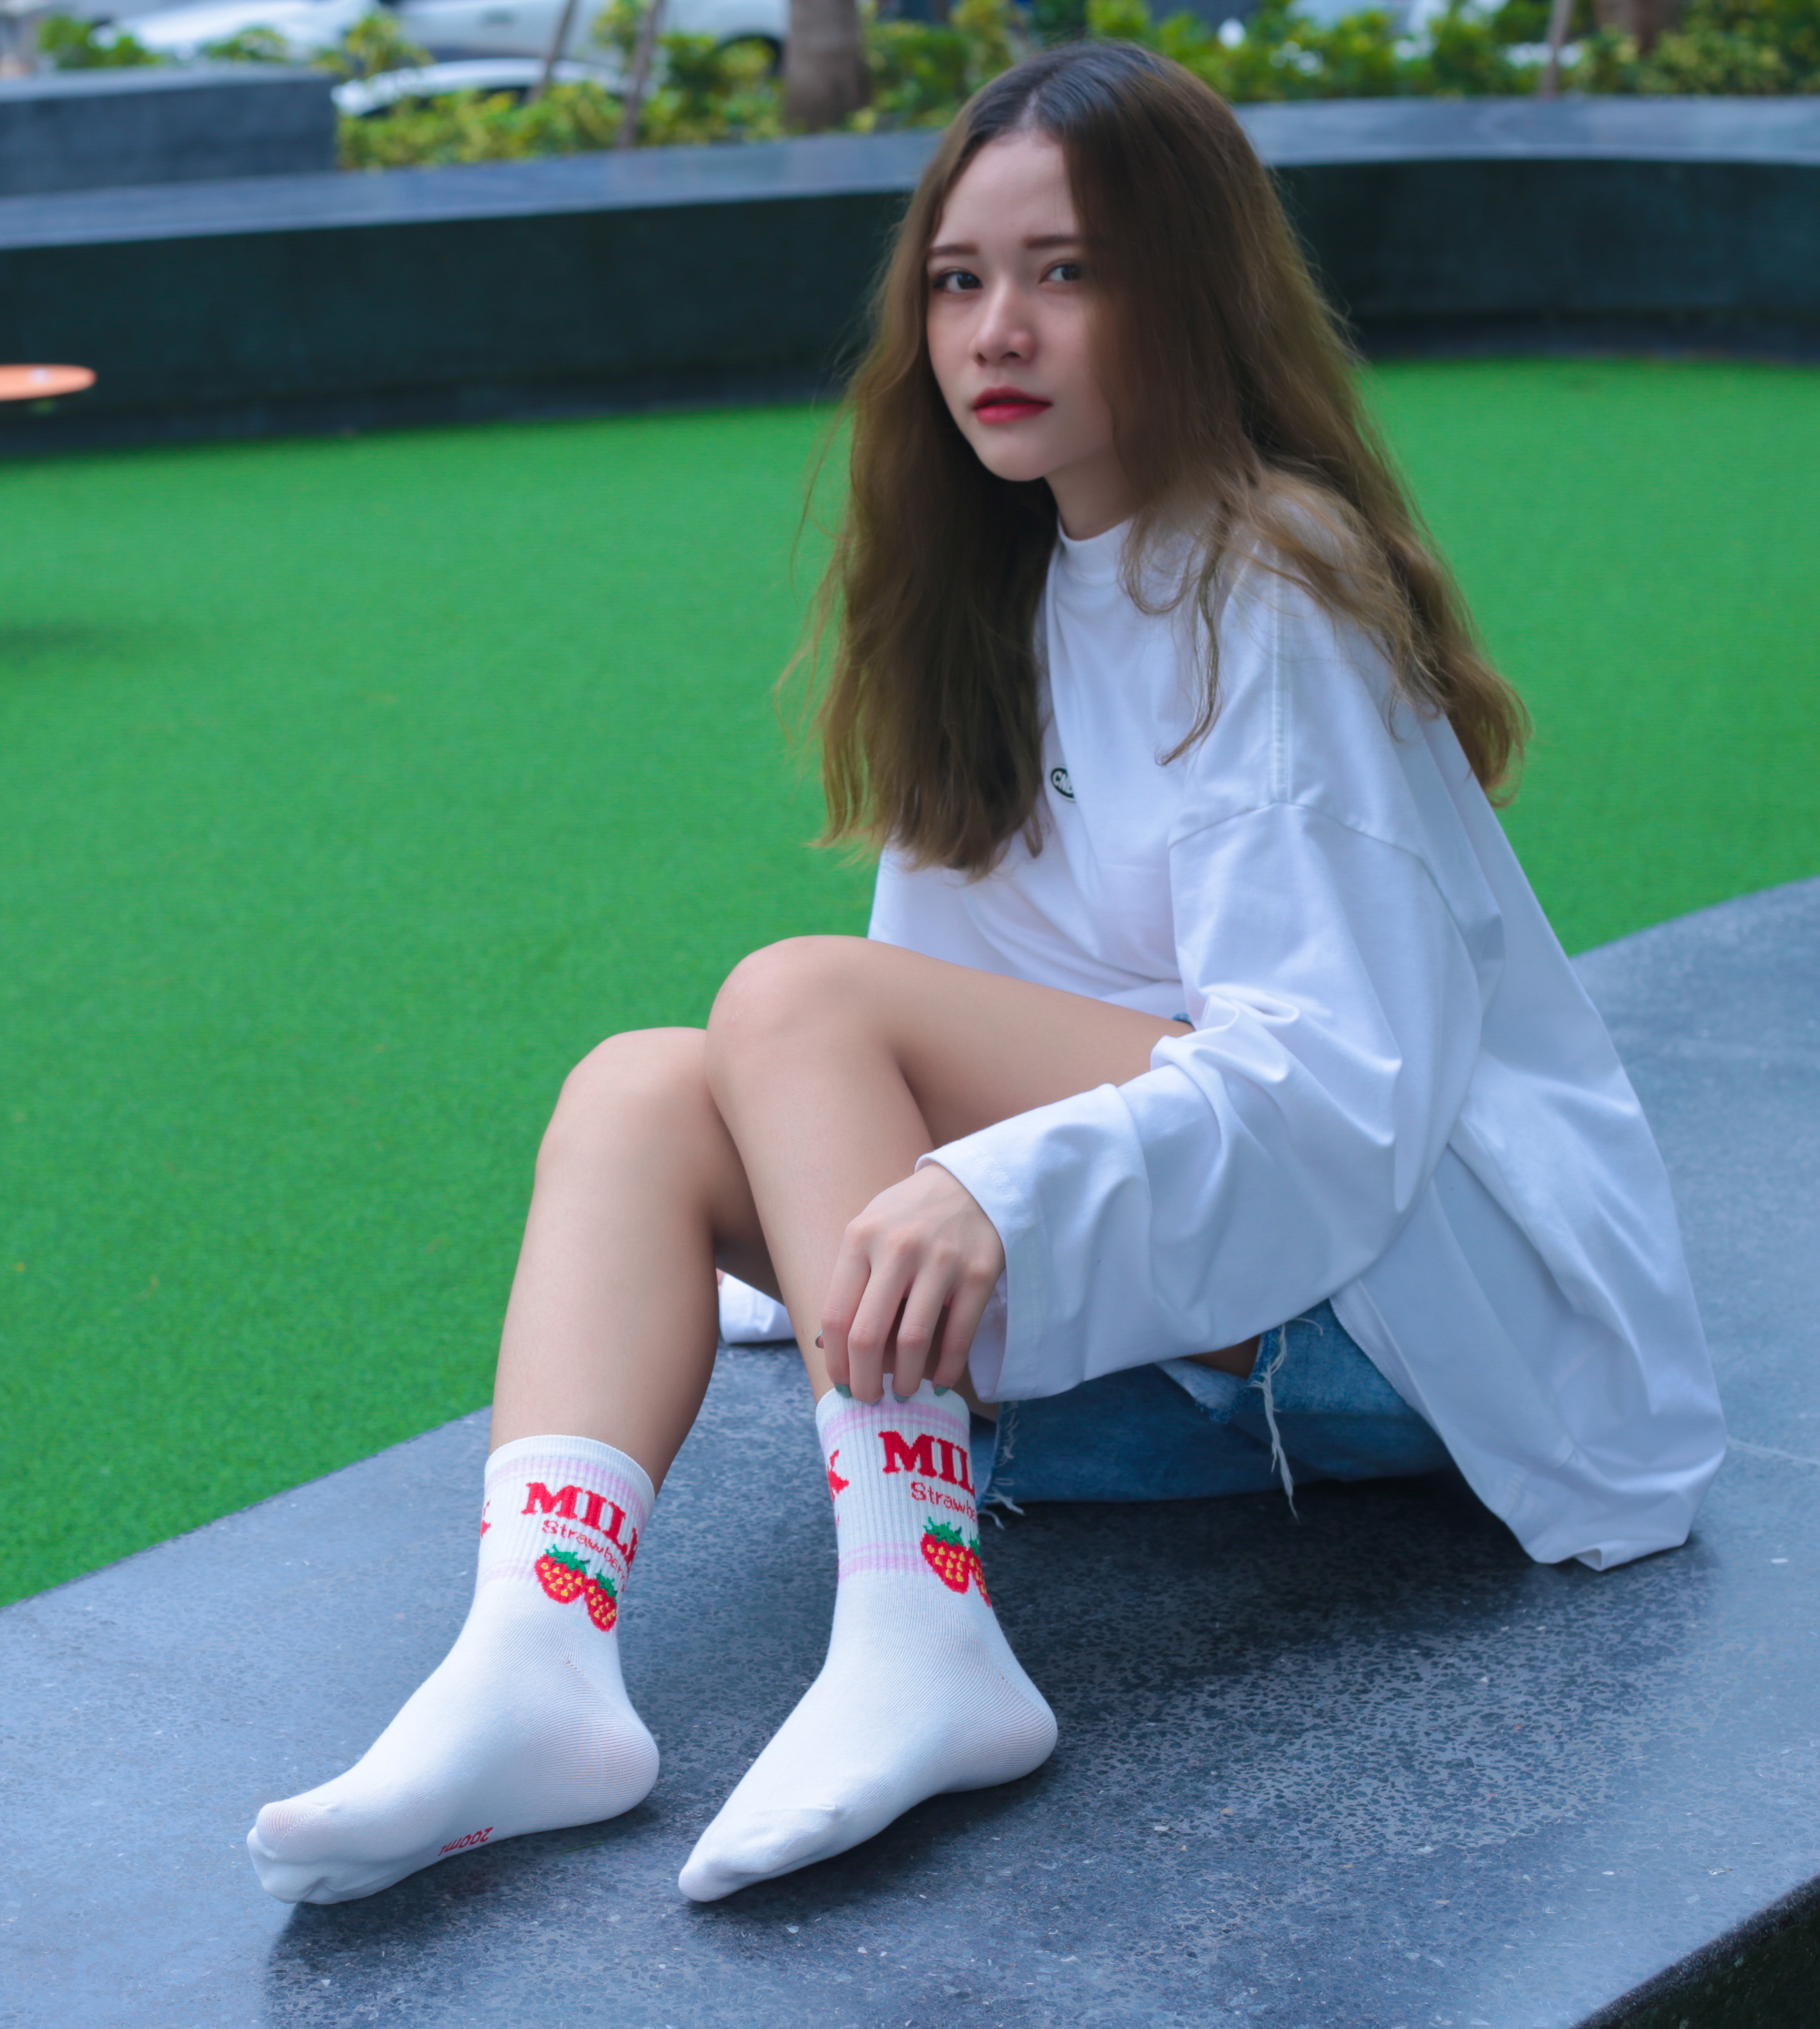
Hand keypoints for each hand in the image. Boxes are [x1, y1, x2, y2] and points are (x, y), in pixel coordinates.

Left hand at [819, 1164, 1004, 1403]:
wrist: (970, 1181)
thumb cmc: (909, 1214)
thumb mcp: (869, 1230)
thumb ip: (851, 1279)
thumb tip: (831, 1346)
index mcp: (860, 1238)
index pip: (836, 1316)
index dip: (836, 1360)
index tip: (842, 1382)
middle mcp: (897, 1249)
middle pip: (868, 1335)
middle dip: (865, 1381)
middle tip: (870, 1399)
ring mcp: (941, 1260)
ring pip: (913, 1341)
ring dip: (906, 1380)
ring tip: (905, 1392)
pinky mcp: (978, 1272)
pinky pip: (959, 1335)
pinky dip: (949, 1368)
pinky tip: (941, 1380)